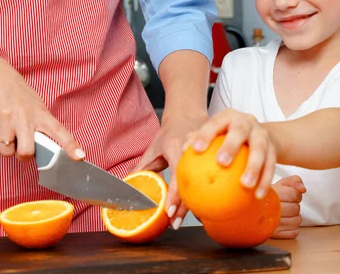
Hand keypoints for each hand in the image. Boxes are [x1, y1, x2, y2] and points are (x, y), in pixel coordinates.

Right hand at [0, 52, 83, 160]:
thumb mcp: (35, 103)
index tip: (79, 157)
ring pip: (7, 151)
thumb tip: (44, 147)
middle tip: (20, 149)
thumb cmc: (15, 91)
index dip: (70, 146)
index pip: (59, 131)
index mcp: (41, 113)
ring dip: (6, 149)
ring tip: (6, 135)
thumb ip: (40, 123)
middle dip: (23, 156)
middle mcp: (25, 116)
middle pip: (27, 151)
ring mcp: (6, 118)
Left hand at [133, 108, 207, 229]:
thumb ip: (142, 168)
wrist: (188, 116)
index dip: (174, 195)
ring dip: (195, 203)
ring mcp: (205, 153)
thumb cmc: (170, 133)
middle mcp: (192, 149)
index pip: (177, 174)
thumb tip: (127, 186)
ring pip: (203, 182)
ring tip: (187, 219)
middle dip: (184, 207)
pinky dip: (204, 194)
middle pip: (192, 183)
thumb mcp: (153, 149)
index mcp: (176, 146)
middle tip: (176, 223)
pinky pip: (210, 178)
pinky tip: (201, 207)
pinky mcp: (212, 156)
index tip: (169, 212)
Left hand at [184, 108, 277, 199]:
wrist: (258, 133)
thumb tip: (177, 161)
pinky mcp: (273, 148)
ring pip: (260, 148)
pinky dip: (265, 180)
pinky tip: (258, 196)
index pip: (214, 123)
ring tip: (245, 185)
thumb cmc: (226, 137)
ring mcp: (261, 134)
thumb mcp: (212, 135)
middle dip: (231, 146)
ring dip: (254, 167)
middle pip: (240, 131)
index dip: (205, 134)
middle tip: (222, 163)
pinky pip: (271, 164)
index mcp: (227, 117)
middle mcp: (246, 122)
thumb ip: (194, 144)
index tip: (195, 149)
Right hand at [271, 175, 305, 238]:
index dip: (295, 194)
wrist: (251, 211)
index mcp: (270, 194)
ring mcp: (271, 224)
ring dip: (294, 217)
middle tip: (286, 204)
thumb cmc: (269, 196)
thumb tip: (303, 189)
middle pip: (296, 208)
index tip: (289, 195)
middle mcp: (269, 209)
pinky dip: (292, 228)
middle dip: (294, 205)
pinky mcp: (274, 235)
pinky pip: (294, 233)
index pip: (294, 195)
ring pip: (297, 221)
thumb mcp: (280, 184)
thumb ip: (293, 181)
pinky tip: (284, 223)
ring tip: (285, 213)